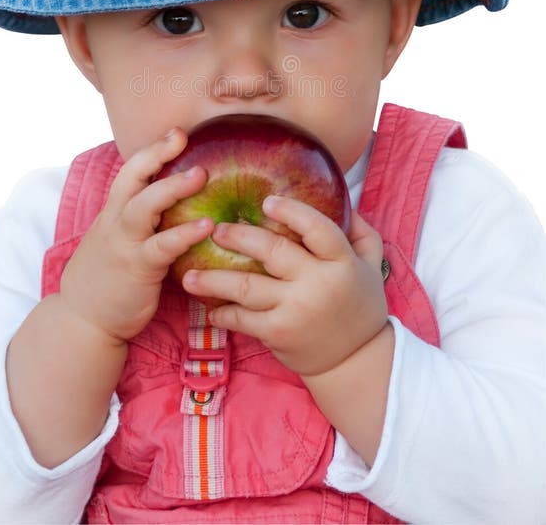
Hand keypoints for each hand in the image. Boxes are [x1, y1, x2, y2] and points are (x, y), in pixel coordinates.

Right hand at [59, 128, 213, 344]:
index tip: (176, 133)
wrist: (82, 320)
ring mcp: (125, 243)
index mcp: (114, 213)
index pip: (130, 172)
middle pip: (132, 178)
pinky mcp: (137, 268)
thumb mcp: (119, 241)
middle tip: (182, 137)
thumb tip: (174, 204)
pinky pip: (162, 246)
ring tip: (201, 174)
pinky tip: (207, 226)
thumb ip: (141, 221)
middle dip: (156, 154)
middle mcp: (116, 221)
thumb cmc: (109, 279)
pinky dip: (184, 234)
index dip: (152, 151)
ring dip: (172, 188)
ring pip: (144, 206)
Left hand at [182, 198, 386, 376]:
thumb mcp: (371, 264)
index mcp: (342, 261)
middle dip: (239, 237)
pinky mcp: (278, 333)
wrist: (355, 361)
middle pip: (272, 251)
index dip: (292, 211)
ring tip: (189, 274)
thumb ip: (361, 231)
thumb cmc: (360, 305)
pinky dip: (223, 313)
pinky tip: (210, 308)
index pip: (317, 228)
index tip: (267, 200)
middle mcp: (318, 283)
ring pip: (246, 286)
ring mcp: (295, 309)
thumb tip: (343, 198)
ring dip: (213, 279)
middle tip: (217, 229)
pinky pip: (242, 318)